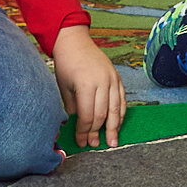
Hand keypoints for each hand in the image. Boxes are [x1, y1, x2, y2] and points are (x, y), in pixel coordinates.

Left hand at [48, 25, 125, 148]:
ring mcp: (112, 79)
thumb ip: (72, 108)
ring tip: (112, 141)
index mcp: (86, 85)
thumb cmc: (66, 65)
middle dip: (98, 132)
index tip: (81, 141)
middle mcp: (102, 82)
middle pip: (102, 114)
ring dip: (114, 127)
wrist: (75, 42)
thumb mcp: (64, 88)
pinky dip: (121, 113)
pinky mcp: (117, 77)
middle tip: (95, 144)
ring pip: (116, 108)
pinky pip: (122, 99)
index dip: (84, 131)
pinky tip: (117, 124)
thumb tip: (77, 127)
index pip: (87, 115)